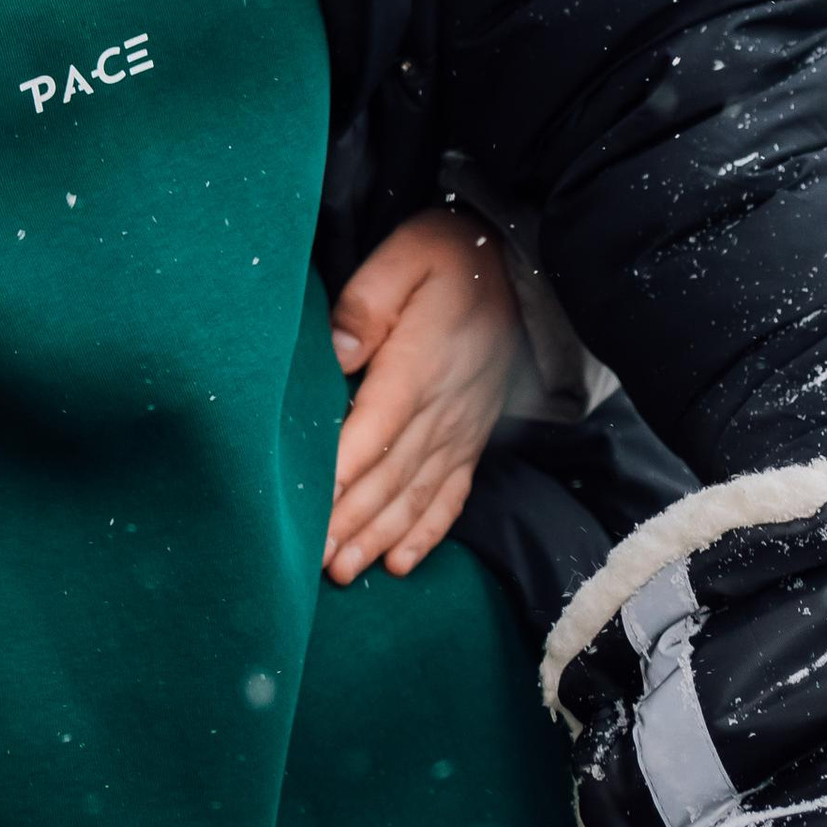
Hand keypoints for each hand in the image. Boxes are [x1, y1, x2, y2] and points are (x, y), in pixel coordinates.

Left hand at [323, 211, 519, 584]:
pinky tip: (400, 562)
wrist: (519, 265)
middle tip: (311, 560)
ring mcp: (461, 429)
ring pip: (415, 494)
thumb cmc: (452, 256)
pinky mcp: (472, 437)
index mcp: (419, 366)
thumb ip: (369, 300)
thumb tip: (337, 350)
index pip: (373, 429)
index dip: (341, 473)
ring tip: (343, 570)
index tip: (308, 511)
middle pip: (389, 475)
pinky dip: (426, 532)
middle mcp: (442, 408)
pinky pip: (452, 495)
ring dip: (378, 536)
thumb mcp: (407, 256)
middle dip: (349, 521)